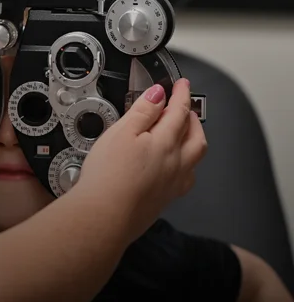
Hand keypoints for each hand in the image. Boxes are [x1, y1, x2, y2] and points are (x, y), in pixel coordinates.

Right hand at [77, 79, 206, 241]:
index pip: (180, 111)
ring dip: (192, 141)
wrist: (105, 217)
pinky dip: (185, 165)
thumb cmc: (109, 176)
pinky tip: (172, 166)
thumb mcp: (121, 132)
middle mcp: (176, 163)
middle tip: (183, 107)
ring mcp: (173, 184)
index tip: (183, 84)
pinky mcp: (164, 200)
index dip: (182, 94)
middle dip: (192, 118)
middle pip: (196, 136)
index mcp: (166, 143)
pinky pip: (185, 178)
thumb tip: (159, 94)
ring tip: (181, 134)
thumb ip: (143, 111)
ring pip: (194, 158)